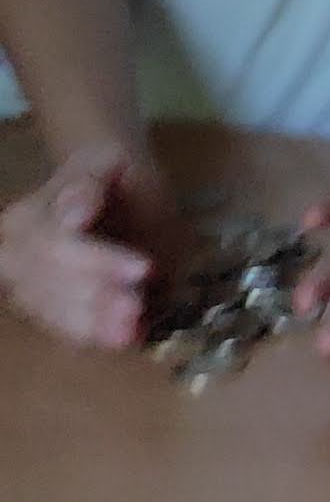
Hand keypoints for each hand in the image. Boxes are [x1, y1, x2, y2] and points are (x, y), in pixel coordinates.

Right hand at [0, 141, 187, 352]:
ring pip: (53, 309)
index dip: (98, 261)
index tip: (144, 269)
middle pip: (52, 283)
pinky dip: (91, 333)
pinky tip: (121, 339)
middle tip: (142, 309)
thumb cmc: (113, 175)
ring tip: (134, 331)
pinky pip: (59, 326)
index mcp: (28, 216)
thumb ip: (89, 189)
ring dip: (94, 323)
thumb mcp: (108, 162)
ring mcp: (22, 283)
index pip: (58, 244)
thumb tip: (74, 214)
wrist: (106, 186)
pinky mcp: (40, 307)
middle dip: (99, 299)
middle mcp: (13, 252)